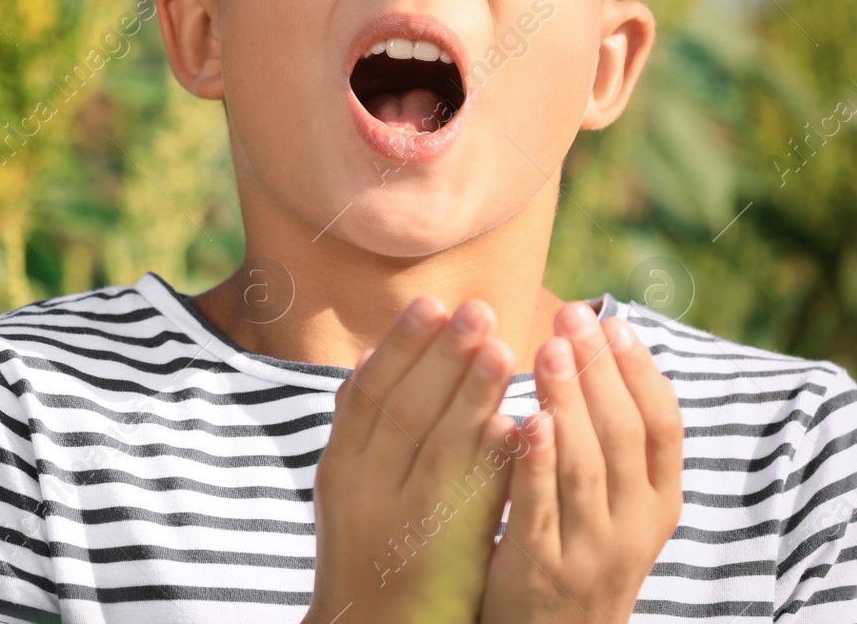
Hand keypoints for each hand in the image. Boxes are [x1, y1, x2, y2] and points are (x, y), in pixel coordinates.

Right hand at [303, 296, 519, 623]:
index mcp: (339, 467)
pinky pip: (467, 497)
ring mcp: (399, 523)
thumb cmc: (368, 548)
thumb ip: (358, 427)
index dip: (400, 345)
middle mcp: (362, 490)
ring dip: (471, 395)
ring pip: (436, 448)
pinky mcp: (439, 554)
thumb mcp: (348, 485)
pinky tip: (518, 423)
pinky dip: (490, 457)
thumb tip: (365, 356)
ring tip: (504, 349)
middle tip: (477, 310)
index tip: (432, 303)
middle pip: (403, 410)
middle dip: (441, 356)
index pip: (369, 392)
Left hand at [479, 303, 683, 623]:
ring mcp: (592, 550)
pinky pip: (541, 508)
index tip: (615, 322)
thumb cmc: (575, 546)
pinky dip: (535, 462)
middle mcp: (635, 526)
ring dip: (569, 402)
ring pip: (587, 466)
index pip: (665, 427)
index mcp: (659, 502)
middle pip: (626, 436)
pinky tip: (523, 419)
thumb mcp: (612, 502)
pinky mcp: (541, 569)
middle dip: (599, 370)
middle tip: (571, 318)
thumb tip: (593, 348)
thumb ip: (608, 440)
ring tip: (549, 350)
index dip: (641, 371)